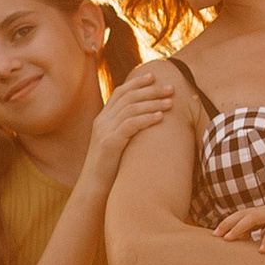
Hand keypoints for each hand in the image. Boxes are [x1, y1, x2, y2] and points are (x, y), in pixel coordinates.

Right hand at [83, 61, 186, 184]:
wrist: (94, 188)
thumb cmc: (111, 168)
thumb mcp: (117, 143)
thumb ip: (126, 130)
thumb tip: (147, 121)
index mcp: (103, 119)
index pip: (120, 92)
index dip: (137, 83)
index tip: (154, 76)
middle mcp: (102, 121)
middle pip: (128, 97)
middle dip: (151, 90)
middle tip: (170, 88)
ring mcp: (104, 131)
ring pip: (131, 109)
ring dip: (153, 103)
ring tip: (171, 102)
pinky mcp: (109, 143)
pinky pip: (130, 125)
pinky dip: (146, 119)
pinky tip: (160, 117)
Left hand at [220, 175, 264, 251]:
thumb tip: (260, 236)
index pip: (244, 214)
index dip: (230, 222)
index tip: (217, 233)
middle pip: (242, 214)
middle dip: (227, 224)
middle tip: (214, 235)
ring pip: (252, 218)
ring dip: (238, 228)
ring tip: (228, 240)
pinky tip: (261, 250)